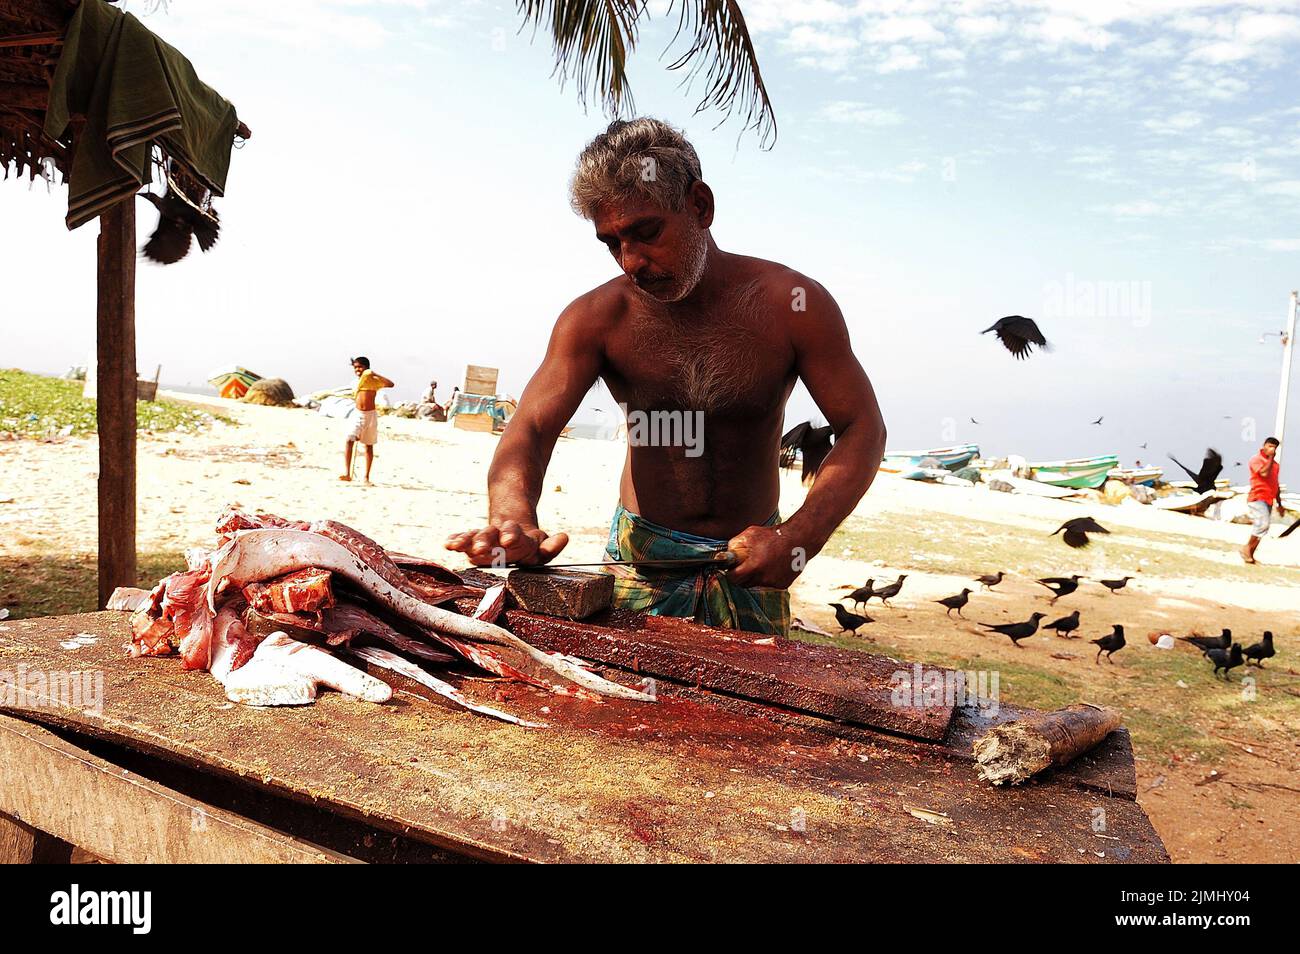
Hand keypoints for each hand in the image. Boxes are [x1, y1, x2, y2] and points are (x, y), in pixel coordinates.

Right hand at [444, 520, 568, 566]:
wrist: (509, 523)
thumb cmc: (527, 543)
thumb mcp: (540, 545)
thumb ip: (550, 546)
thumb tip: (564, 537)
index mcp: (516, 535)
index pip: (514, 534)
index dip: (512, 536)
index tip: (510, 540)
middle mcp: (498, 534)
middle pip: (490, 534)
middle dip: (484, 541)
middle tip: (481, 549)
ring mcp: (483, 536)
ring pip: (474, 536)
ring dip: (467, 541)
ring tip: (457, 547)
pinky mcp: (472, 540)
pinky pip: (463, 538)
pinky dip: (456, 540)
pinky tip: (448, 544)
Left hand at [725, 524, 805, 588]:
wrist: (799, 539)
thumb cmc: (773, 535)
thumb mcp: (750, 534)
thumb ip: (735, 544)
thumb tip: (726, 554)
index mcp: (754, 566)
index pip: (734, 578)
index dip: (730, 573)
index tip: (731, 569)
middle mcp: (764, 577)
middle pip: (744, 584)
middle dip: (742, 576)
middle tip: (744, 566)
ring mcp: (774, 582)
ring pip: (756, 584)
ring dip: (755, 576)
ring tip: (762, 561)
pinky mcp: (782, 584)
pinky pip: (769, 583)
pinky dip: (768, 576)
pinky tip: (773, 564)